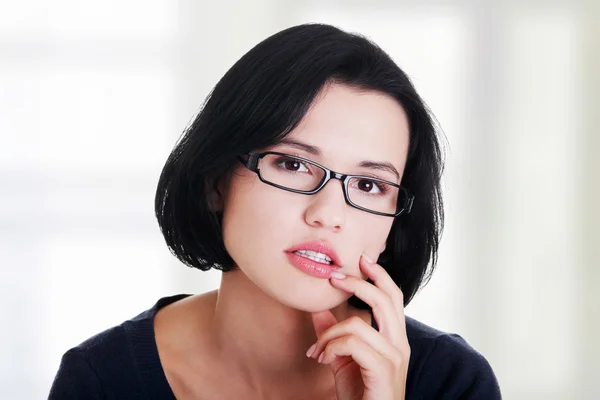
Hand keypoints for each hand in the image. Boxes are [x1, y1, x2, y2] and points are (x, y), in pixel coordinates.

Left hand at [306, 254, 409, 399]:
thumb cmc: (361, 393)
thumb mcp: (341, 358)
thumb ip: (332, 332)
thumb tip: (317, 307)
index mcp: (394, 337)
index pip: (393, 297)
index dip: (379, 276)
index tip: (361, 260)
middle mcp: (400, 344)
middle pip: (385, 299)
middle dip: (358, 283)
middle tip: (334, 278)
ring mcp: (394, 357)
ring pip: (359, 323)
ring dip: (329, 333)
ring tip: (316, 350)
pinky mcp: (384, 371)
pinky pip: (354, 344)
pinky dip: (332, 347)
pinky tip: (322, 358)